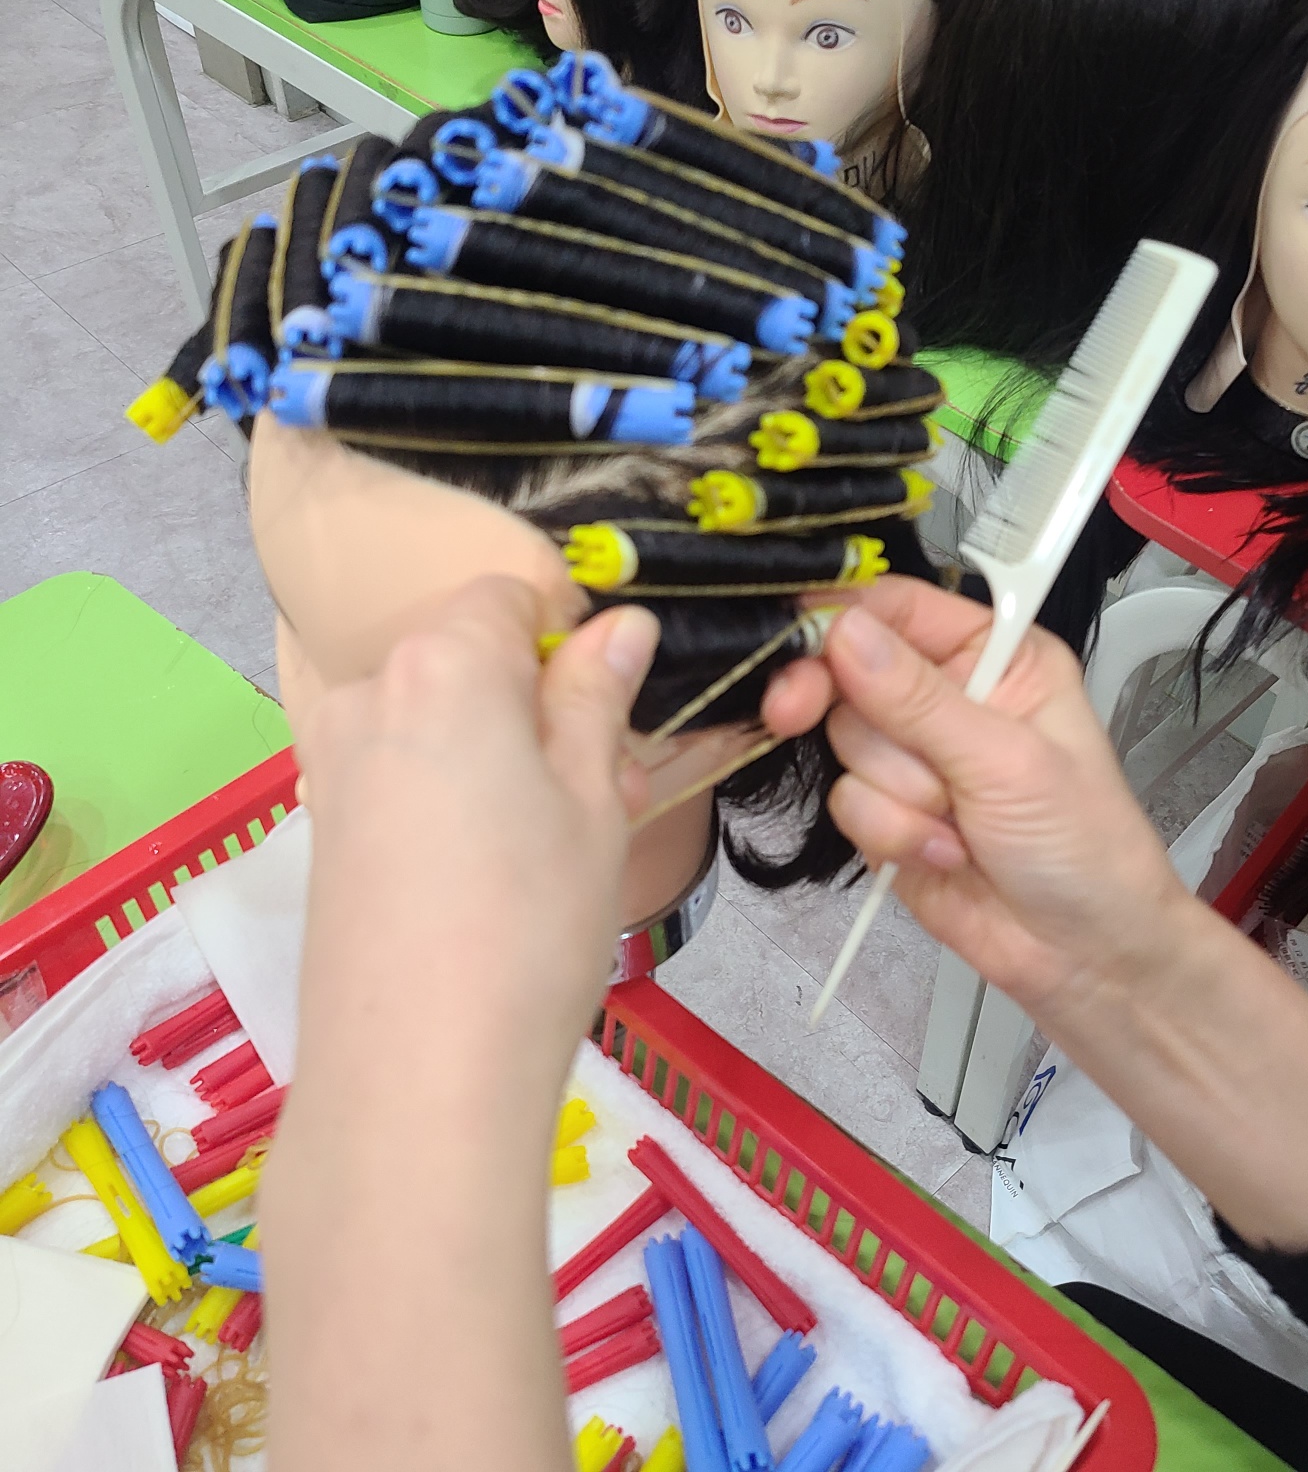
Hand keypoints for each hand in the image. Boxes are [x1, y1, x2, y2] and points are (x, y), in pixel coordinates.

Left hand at [289, 577, 659, 1098]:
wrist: (417, 1076)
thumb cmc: (531, 925)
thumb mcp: (592, 799)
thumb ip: (597, 696)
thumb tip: (619, 626)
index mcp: (440, 664)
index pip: (508, 593)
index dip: (571, 635)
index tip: (613, 702)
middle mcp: (368, 694)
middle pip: (469, 658)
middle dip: (541, 702)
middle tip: (609, 785)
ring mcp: (334, 764)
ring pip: (441, 721)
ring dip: (505, 752)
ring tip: (562, 842)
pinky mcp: (325, 827)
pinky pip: (404, 772)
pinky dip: (456, 793)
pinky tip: (498, 871)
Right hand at [766, 578, 1194, 1017]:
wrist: (1083, 956)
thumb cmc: (1085, 847)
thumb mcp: (1007, 761)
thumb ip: (917, 699)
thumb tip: (844, 633)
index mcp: (995, 654)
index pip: (898, 609)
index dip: (842, 618)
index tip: (800, 641)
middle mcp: (948, 696)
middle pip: (849, 671)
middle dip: (852, 713)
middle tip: (795, 712)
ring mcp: (913, 758)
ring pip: (844, 744)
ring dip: (898, 794)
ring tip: (961, 823)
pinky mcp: (887, 814)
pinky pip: (846, 804)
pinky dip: (892, 835)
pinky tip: (947, 854)